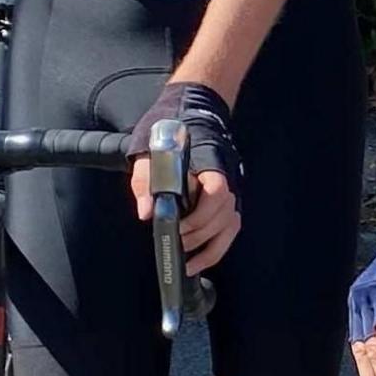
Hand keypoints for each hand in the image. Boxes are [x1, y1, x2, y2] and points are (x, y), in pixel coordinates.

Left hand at [129, 78, 241, 273]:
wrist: (186, 115)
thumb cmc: (167, 134)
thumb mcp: (148, 152)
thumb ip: (145, 181)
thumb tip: (146, 213)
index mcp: (209, 163)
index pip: (217, 192)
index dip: (199, 215)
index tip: (178, 226)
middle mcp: (225, 178)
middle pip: (223, 215)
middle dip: (199, 234)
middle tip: (177, 241)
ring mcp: (228, 190)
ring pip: (229, 226)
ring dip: (209, 248)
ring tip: (187, 260)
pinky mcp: (225, 202)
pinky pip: (229, 230)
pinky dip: (215, 249)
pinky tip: (198, 259)